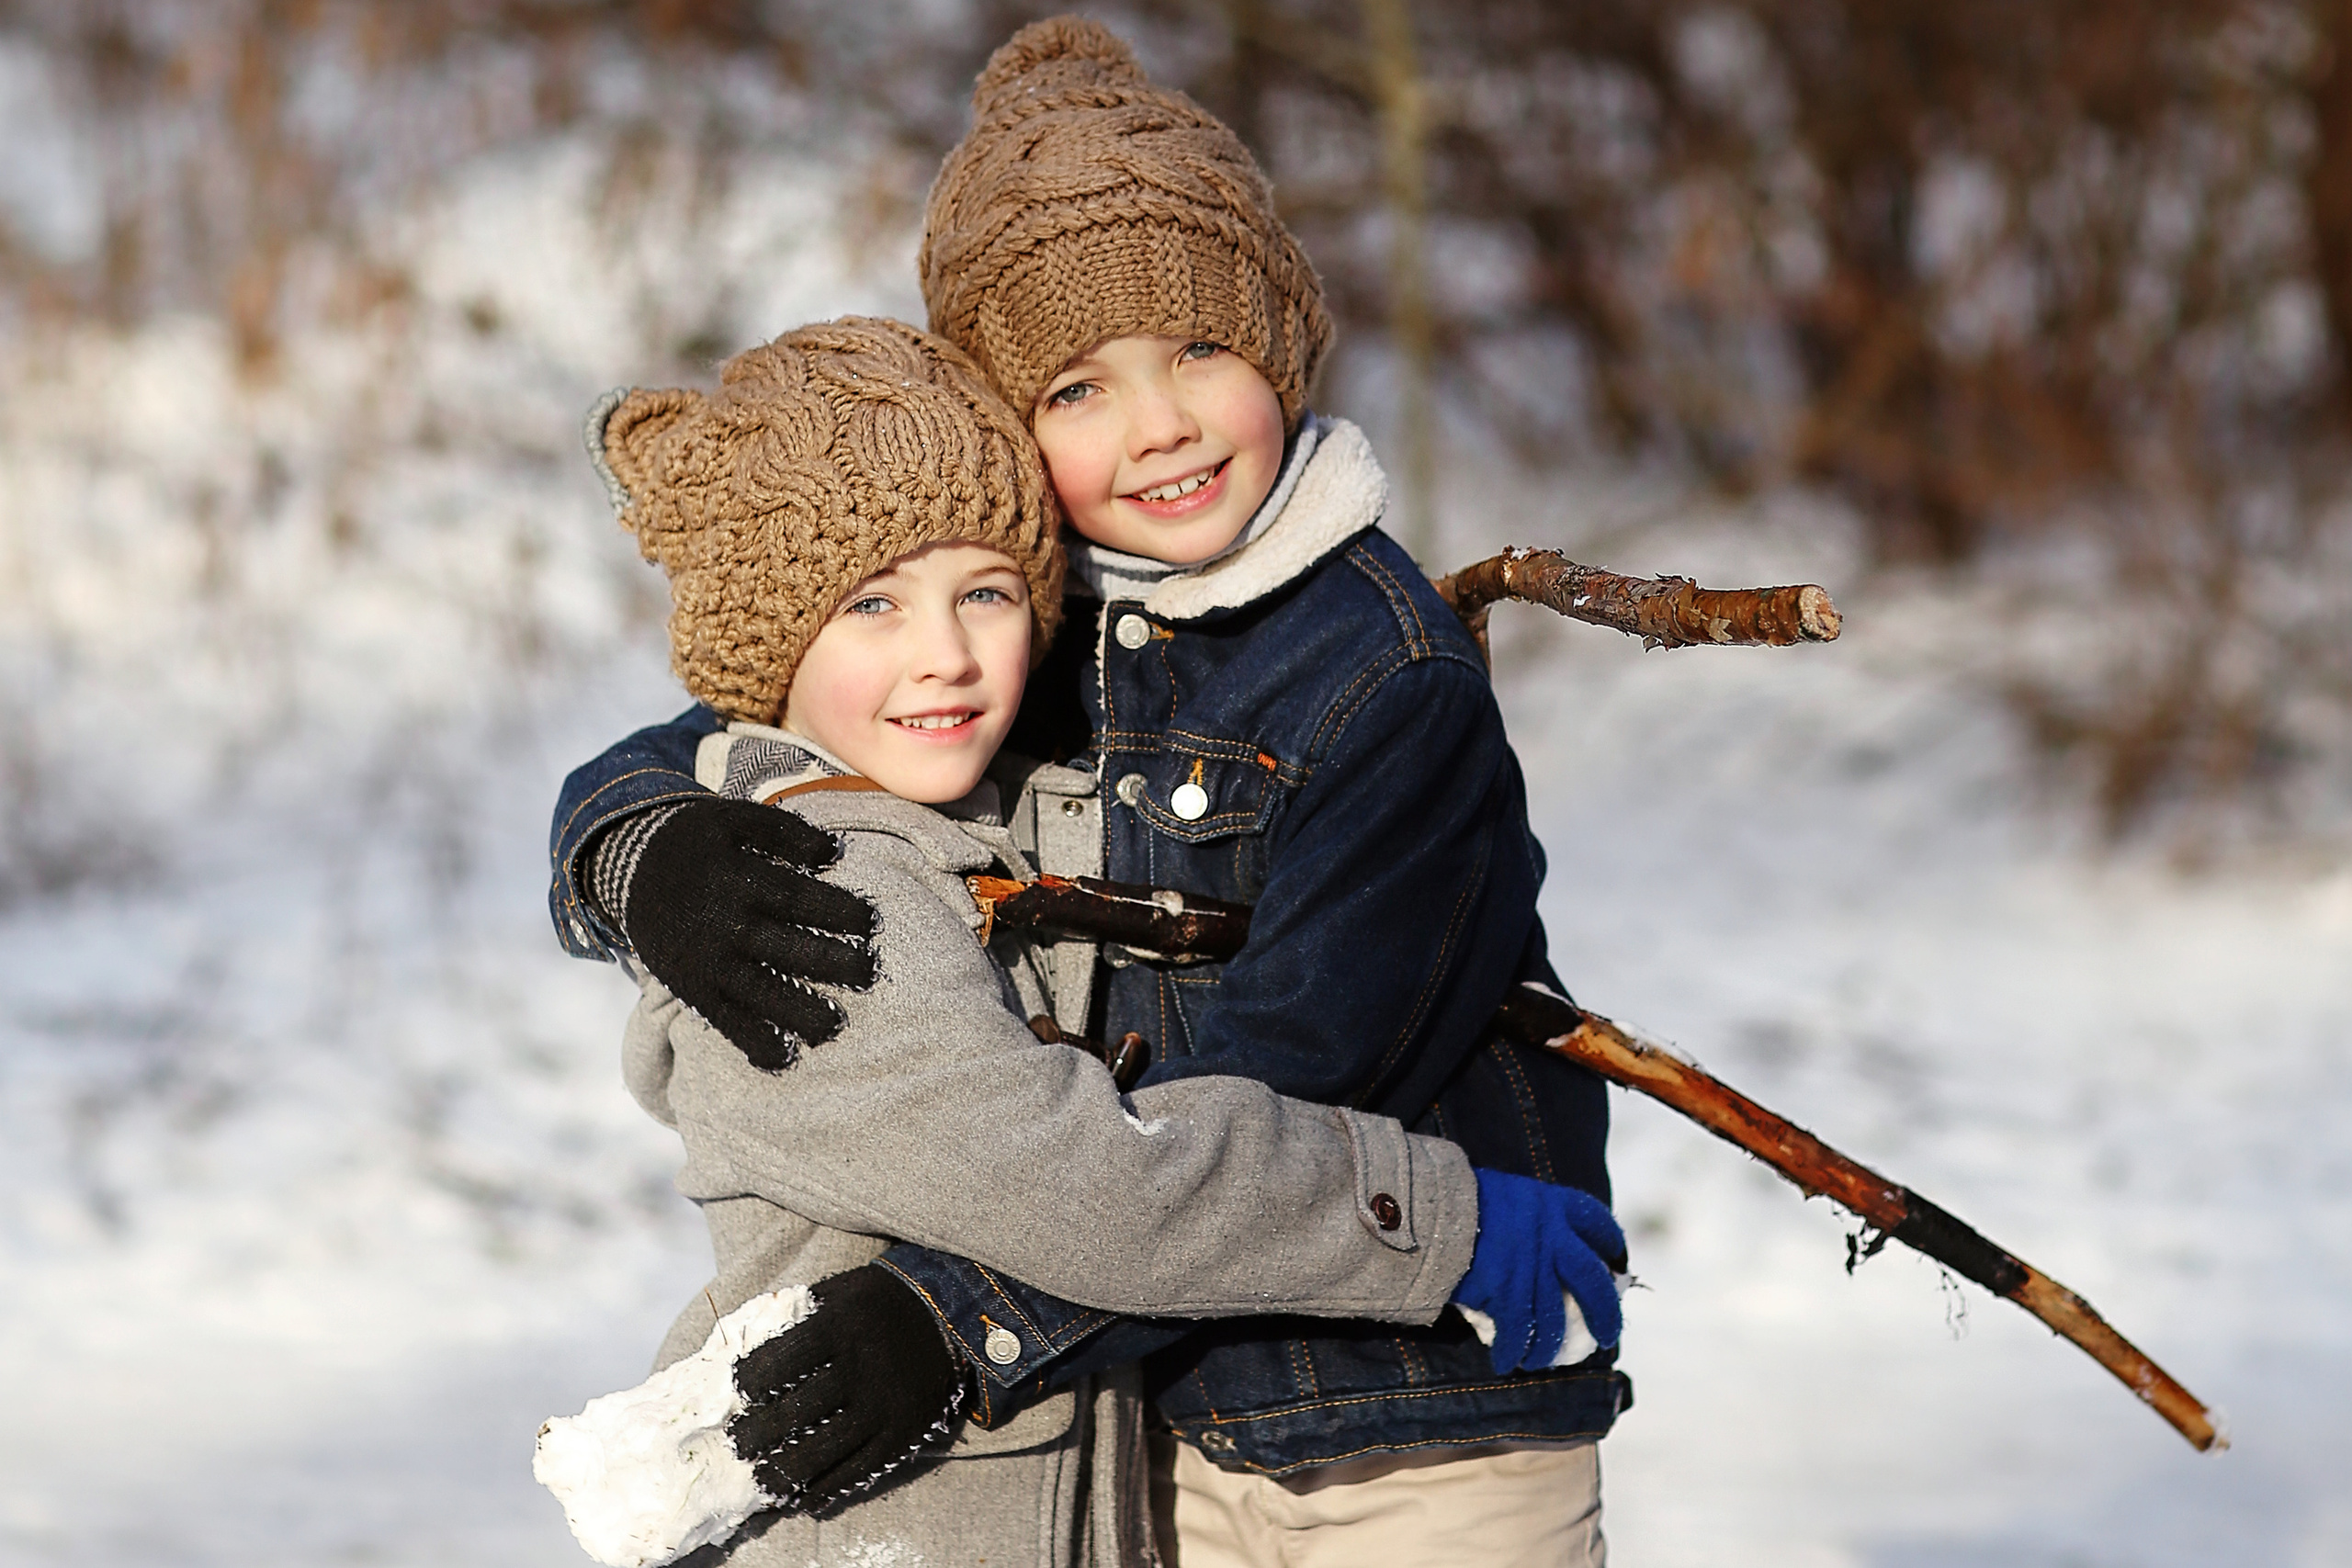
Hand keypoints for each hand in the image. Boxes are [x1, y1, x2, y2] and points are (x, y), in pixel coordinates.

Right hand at [616, 796, 877, 1069]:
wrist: (626, 867)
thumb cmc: (695, 842)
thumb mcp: (734, 819)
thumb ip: (785, 832)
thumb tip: (832, 852)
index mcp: (738, 879)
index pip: (797, 899)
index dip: (837, 912)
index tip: (871, 923)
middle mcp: (724, 924)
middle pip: (787, 949)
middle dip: (833, 964)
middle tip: (869, 974)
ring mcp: (708, 961)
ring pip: (760, 993)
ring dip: (800, 1013)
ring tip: (835, 1026)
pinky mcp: (693, 988)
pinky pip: (726, 1021)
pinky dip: (754, 1041)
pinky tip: (785, 1056)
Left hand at [729, 1264, 968, 1514]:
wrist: (950, 1317)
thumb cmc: (882, 1302)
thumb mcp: (841, 1290)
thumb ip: (800, 1314)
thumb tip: (750, 1344)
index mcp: (840, 1327)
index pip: (779, 1362)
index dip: (750, 1383)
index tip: (739, 1393)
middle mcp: (861, 1369)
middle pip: (794, 1413)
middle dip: (756, 1434)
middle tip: (738, 1444)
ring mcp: (883, 1407)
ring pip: (821, 1451)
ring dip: (782, 1472)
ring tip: (761, 1479)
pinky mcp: (902, 1435)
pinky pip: (856, 1472)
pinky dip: (824, 1489)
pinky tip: (801, 1497)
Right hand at [1451, 1168, 1626, 1375]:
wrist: (1427, 1207)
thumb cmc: (1459, 1198)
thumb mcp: (1506, 1194)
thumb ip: (1529, 1215)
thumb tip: (1537, 1242)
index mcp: (1552, 1205)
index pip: (1597, 1223)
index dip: (1612, 1244)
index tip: (1616, 1263)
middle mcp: (1551, 1237)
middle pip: (1593, 1283)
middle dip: (1606, 1314)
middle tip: (1607, 1335)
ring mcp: (1530, 1267)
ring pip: (1553, 1320)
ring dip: (1549, 1347)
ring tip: (1541, 1359)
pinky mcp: (1505, 1291)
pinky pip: (1516, 1333)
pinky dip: (1513, 1352)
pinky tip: (1507, 1361)